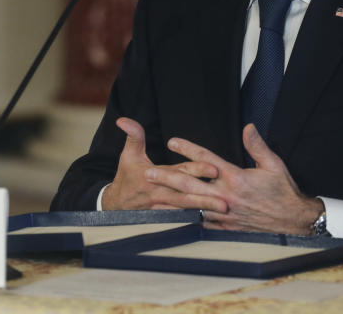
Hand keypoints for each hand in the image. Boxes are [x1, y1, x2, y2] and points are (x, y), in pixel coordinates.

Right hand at [101, 117, 226, 211]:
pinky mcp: (165, 219)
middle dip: (206, 197)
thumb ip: (133, 136)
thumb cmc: (127, 176)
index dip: (197, 169)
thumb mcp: (128, 154)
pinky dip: (195, 221)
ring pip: (186, 210)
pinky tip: (211, 223)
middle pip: (187, 195)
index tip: (214, 169)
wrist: (117, 204)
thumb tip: (124, 120)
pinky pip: (182, 221)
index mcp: (156, 175)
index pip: (181, 171)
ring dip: (204, 210)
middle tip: (225, 200)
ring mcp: (164, 208)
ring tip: (223, 212)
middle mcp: (162, 193)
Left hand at [147, 123, 322, 234]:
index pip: (206, 159)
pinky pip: (202, 223)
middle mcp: (226, 195)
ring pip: (192, 206)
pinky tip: (172, 219)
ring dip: (171, 202)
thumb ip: (257, 145)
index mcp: (236, 177)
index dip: (188, 149)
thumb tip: (248, 127)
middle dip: (168, 178)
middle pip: (191, 184)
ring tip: (151, 199)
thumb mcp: (273, 164)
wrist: (293, 221)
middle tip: (148, 174)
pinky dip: (186, 220)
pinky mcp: (226, 227)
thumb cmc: (283, 192)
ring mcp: (224, 213)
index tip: (172, 141)